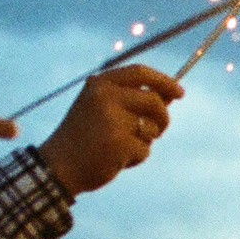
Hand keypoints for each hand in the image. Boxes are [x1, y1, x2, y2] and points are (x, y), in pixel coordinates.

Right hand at [36, 65, 181, 194]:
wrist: (59, 165)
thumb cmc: (85, 137)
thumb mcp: (103, 109)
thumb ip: (134, 99)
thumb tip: (171, 93)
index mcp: (100, 84)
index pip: (140, 73)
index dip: (164, 81)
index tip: (179, 92)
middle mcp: (105, 96)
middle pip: (155, 101)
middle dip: (162, 118)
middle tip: (158, 131)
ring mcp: (112, 119)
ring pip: (152, 127)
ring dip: (146, 140)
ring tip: (123, 146)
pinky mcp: (119, 143)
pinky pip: (145, 150)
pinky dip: (136, 158)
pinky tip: (116, 160)